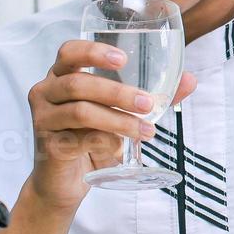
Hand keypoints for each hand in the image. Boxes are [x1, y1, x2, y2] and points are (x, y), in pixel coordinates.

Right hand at [24, 40, 197, 212]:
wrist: (66, 182)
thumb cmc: (93, 138)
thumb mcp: (122, 114)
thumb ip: (151, 96)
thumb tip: (190, 80)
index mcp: (62, 75)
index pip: (69, 52)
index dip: (93, 51)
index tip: (123, 59)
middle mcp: (46, 92)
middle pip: (78, 84)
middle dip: (118, 92)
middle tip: (148, 103)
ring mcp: (44, 119)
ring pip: (81, 111)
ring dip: (118, 119)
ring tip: (146, 130)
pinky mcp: (48, 145)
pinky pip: (79, 139)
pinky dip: (106, 141)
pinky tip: (122, 148)